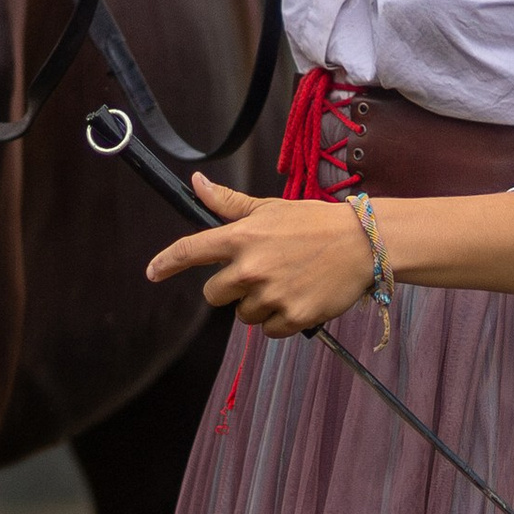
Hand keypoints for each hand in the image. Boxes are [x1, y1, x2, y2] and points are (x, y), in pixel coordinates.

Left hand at [145, 175, 375, 337]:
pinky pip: (268, 330)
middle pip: (214, 295)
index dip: (166, 263)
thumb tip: (197, 183)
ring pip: (243, 315)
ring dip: (258, 306)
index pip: (191, 251)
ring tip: (286, 283)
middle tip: (260, 275)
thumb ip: (228, 203)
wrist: (361, 244)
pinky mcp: (292, 317)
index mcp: (241, 237)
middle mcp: (250, 268)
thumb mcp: (269, 208)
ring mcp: (270, 294)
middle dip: (230, 289)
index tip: (152, 273)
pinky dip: (279, 320)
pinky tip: (297, 299)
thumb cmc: (313, 223)